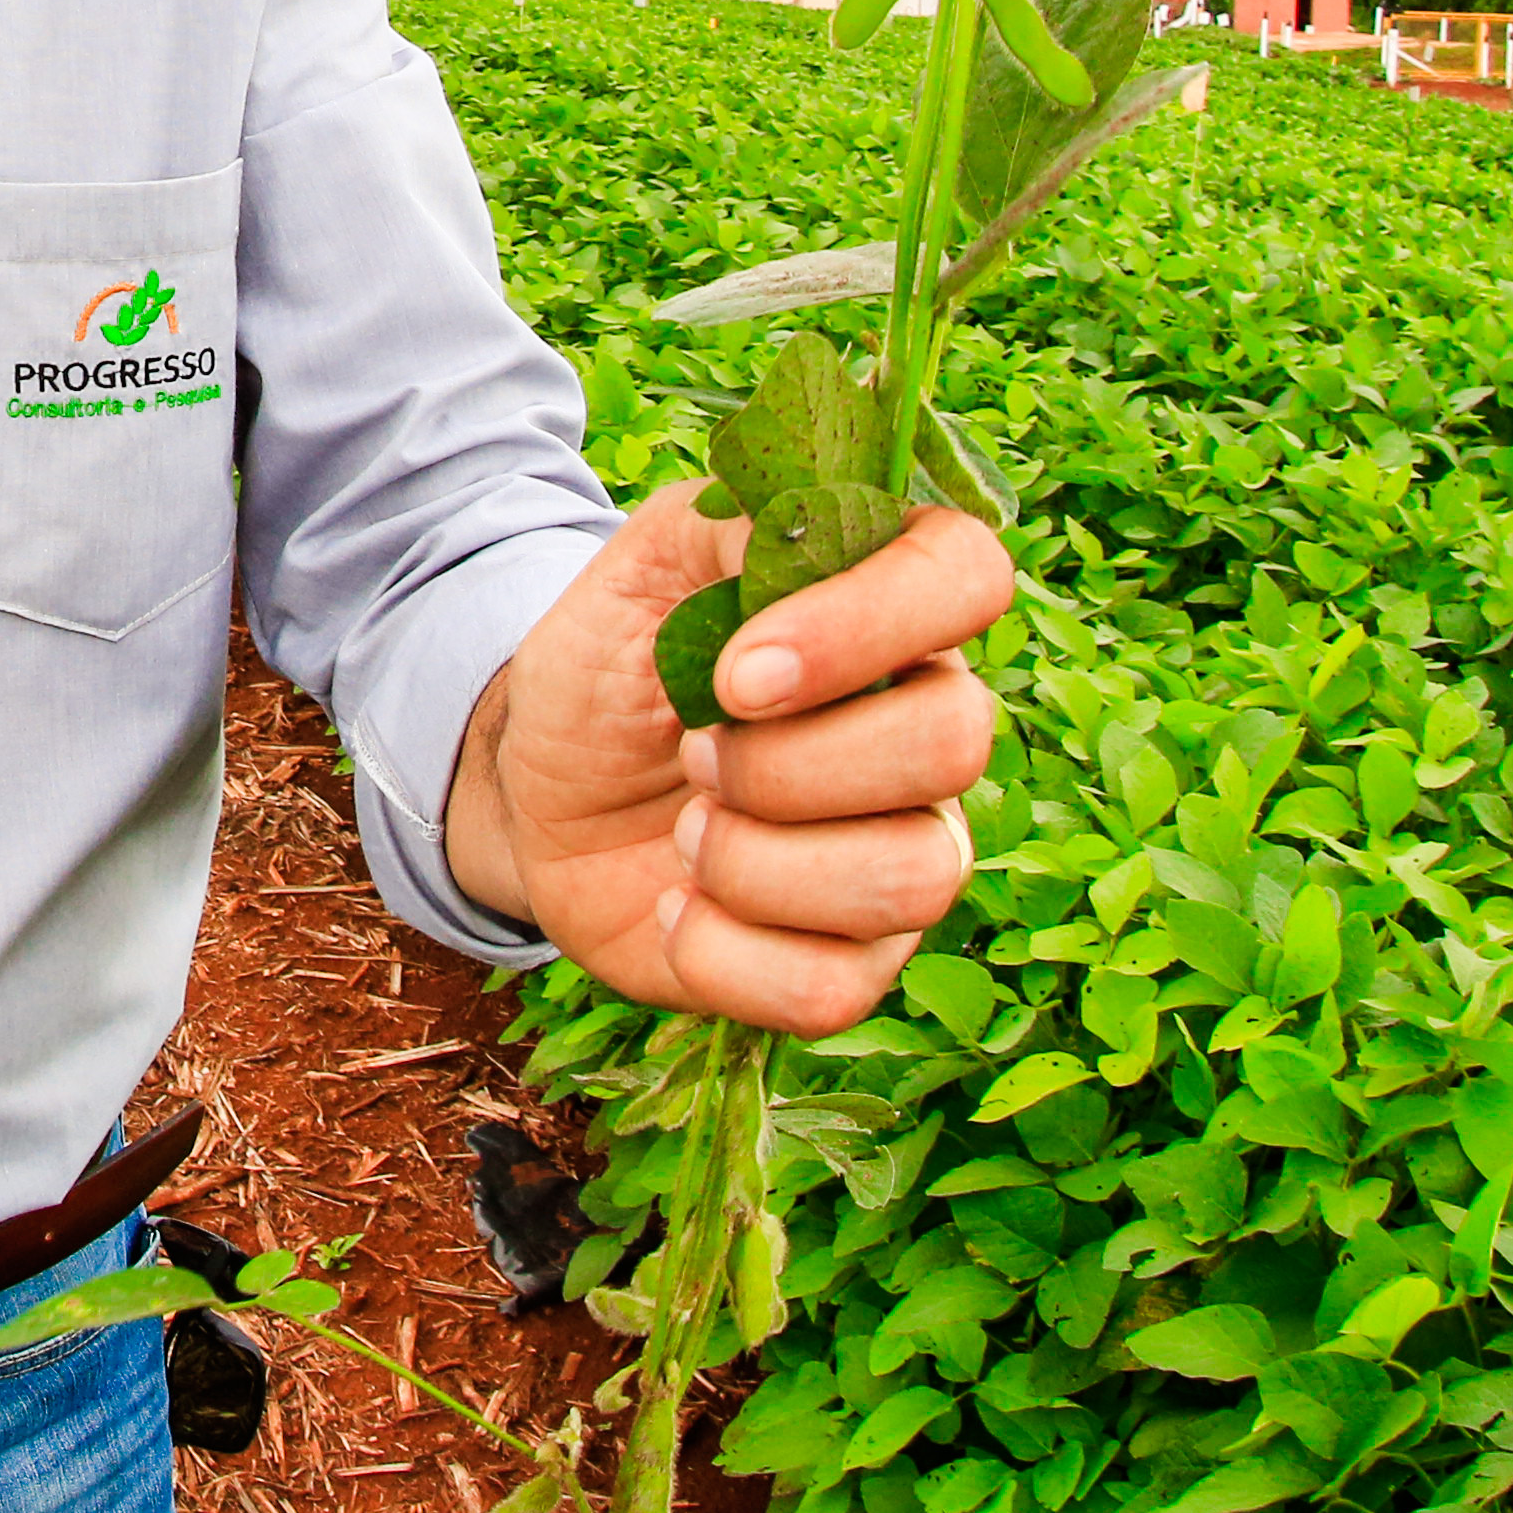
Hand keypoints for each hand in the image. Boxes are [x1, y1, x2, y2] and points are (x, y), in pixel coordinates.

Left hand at [438, 485, 1007, 1034]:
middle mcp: (926, 734)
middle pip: (954, 745)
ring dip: (753, 859)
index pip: (972, 574)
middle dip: (786, 761)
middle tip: (692, 752)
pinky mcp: (851, 963)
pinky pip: (833, 989)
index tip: (739, 674)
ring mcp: (903, 855)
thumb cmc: (610, 667)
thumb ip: (729, 523)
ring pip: (911, 879)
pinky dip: (719, 951)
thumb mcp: (642, 563)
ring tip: (685, 827)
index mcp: (889, 613)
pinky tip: (676, 906)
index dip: (869, 624)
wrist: (541, 789)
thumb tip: (802, 542)